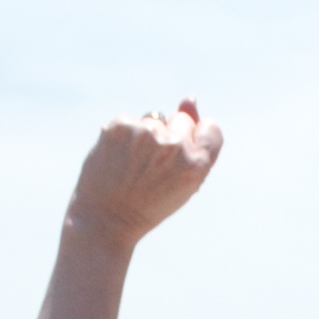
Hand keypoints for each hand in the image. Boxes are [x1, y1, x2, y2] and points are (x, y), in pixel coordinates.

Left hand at [66, 101, 222, 250]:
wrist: (106, 220)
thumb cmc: (149, 204)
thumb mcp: (183, 180)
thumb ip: (194, 142)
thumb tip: (190, 98)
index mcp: (197, 164)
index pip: (211, 128)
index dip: (197, 140)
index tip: (183, 155)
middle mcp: (174, 146)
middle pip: (181, 120)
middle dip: (170, 136)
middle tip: (152, 168)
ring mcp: (146, 133)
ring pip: (154, 120)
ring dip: (145, 137)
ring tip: (132, 166)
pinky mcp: (121, 126)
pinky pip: (130, 122)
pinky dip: (124, 137)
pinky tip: (117, 158)